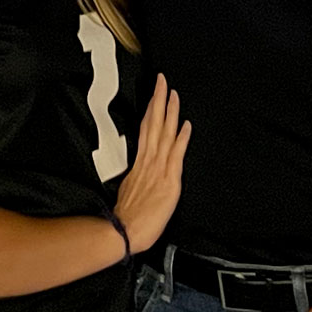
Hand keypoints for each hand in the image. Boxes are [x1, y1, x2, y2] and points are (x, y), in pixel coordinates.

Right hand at [113, 76, 190, 253]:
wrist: (125, 230)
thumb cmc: (127, 215)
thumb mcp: (128, 189)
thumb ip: (136, 175)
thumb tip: (137, 170)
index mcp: (139, 163)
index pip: (145, 130)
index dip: (150, 110)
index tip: (153, 95)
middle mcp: (148, 162)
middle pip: (153, 125)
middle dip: (158, 102)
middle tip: (162, 81)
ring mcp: (158, 169)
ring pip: (164, 134)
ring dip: (169, 113)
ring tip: (173, 94)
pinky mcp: (169, 180)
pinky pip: (175, 154)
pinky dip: (181, 138)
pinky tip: (186, 125)